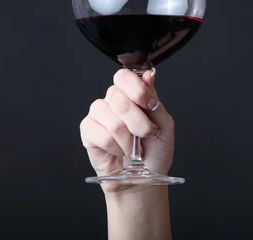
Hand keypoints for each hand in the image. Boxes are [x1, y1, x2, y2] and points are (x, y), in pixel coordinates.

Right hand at [79, 68, 174, 192]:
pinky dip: (116, 148)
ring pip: (113, 120)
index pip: (125, 76)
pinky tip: (119, 151)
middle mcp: (113, 100)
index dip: (138, 90)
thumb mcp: (164, 124)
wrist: (144, 177)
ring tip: (133, 148)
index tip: (151, 105)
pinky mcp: (88, 131)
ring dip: (129, 140)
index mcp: (131, 93)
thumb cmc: (155, 151)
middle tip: (146, 134)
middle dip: (139, 123)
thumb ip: (154, 99)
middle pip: (120, 99)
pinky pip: (102, 136)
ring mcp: (98, 114)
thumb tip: (149, 75)